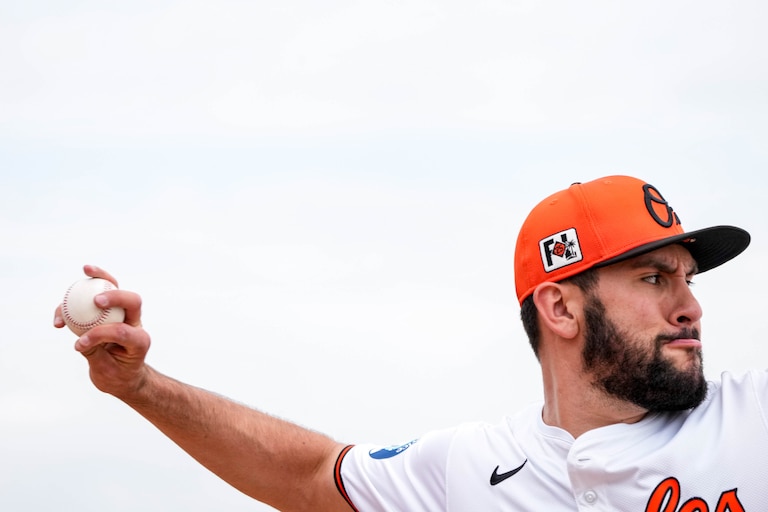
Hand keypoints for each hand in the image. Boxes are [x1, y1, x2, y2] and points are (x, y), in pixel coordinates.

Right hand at [54, 265, 150, 399]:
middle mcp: (135, 323)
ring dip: (102, 277)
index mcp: (140, 340)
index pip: (122, 330)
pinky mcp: (109, 311)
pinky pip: (96, 295)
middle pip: (132, 301)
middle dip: (116, 296)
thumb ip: (94, 353)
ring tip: (86, 269)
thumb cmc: (117, 376)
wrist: (122, 377)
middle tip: (95, 301)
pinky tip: (67, 294)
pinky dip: (82, 294)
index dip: (100, 334)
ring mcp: (123, 315)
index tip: (80, 344)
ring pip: (117, 289)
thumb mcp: (106, 371)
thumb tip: (80, 340)